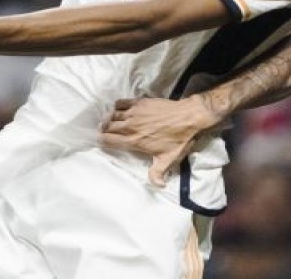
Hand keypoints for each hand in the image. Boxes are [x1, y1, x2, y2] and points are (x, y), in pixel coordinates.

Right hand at [101, 96, 221, 186]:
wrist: (188, 117)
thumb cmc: (178, 139)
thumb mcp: (168, 159)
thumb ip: (158, 173)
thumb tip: (158, 186)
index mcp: (134, 141)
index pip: (108, 141)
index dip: (102, 141)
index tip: (102, 142)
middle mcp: (130, 126)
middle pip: (107, 127)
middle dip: (103, 130)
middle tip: (104, 132)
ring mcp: (134, 113)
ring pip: (112, 115)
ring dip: (108, 119)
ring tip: (110, 122)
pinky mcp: (139, 102)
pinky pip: (120, 103)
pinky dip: (116, 107)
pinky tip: (120, 110)